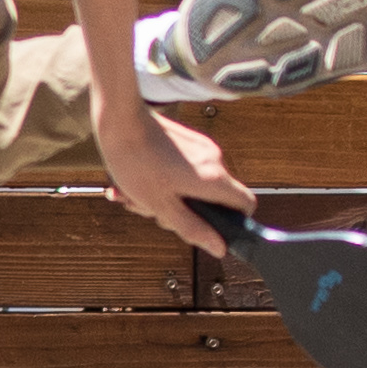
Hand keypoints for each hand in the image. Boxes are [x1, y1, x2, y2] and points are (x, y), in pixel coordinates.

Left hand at [94, 105, 253, 256]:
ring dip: (167, 197)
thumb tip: (220, 248)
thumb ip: (193, 229)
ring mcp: (202, 148)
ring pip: (195, 186)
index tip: (207, 228)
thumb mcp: (162, 205)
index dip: (233, 223)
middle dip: (184, 211)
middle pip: (214, 199)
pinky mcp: (189, 141)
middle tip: (152, 210)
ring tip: (135, 194)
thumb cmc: (136, 162)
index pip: (246, 205)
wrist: (120, 119)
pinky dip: (164, 180)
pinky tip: (136, 180)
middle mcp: (215, 160)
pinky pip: (185, 170)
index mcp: (214, 179)